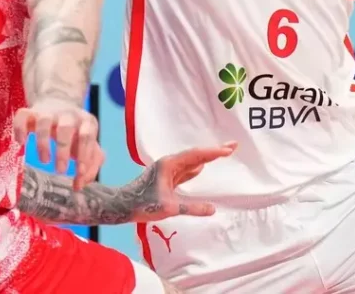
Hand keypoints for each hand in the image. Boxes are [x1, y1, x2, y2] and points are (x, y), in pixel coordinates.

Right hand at [14, 98, 101, 189]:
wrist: (59, 102)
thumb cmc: (75, 132)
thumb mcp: (88, 144)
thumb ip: (90, 164)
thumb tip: (79, 184)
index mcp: (86, 122)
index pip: (87, 136)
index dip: (84, 155)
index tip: (79, 173)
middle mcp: (68, 115)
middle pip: (66, 128)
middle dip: (63, 151)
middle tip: (60, 170)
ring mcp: (48, 112)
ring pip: (44, 122)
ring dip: (43, 143)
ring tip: (45, 160)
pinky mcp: (30, 112)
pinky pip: (22, 116)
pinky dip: (20, 129)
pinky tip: (21, 143)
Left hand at [121, 143, 236, 220]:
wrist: (121, 205)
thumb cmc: (142, 204)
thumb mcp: (169, 208)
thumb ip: (191, 208)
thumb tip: (212, 209)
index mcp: (170, 164)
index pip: (196, 155)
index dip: (213, 152)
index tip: (229, 149)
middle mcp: (170, 163)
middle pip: (196, 154)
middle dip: (214, 151)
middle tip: (234, 145)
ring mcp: (168, 170)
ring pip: (192, 161)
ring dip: (207, 158)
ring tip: (223, 153)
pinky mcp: (166, 178)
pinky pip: (186, 170)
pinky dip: (197, 167)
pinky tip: (203, 167)